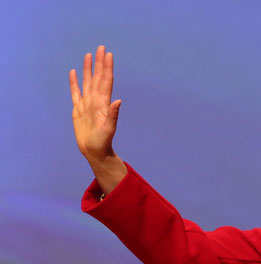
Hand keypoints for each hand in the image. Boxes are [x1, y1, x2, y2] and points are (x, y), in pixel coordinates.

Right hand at [70, 45, 125, 193]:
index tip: (108, 54)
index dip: (107, 68)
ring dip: (87, 69)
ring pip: (87, 82)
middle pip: (97, 77)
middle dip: (99, 63)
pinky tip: (73, 72)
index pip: (106, 81)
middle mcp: (96, 100)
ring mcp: (87, 104)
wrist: (94, 151)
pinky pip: (75, 92)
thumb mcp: (109, 129)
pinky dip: (74, 82)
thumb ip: (113, 115)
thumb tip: (118, 101)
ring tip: (89, 55)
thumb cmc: (103, 142)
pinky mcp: (78, 109)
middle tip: (101, 47)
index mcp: (103, 103)